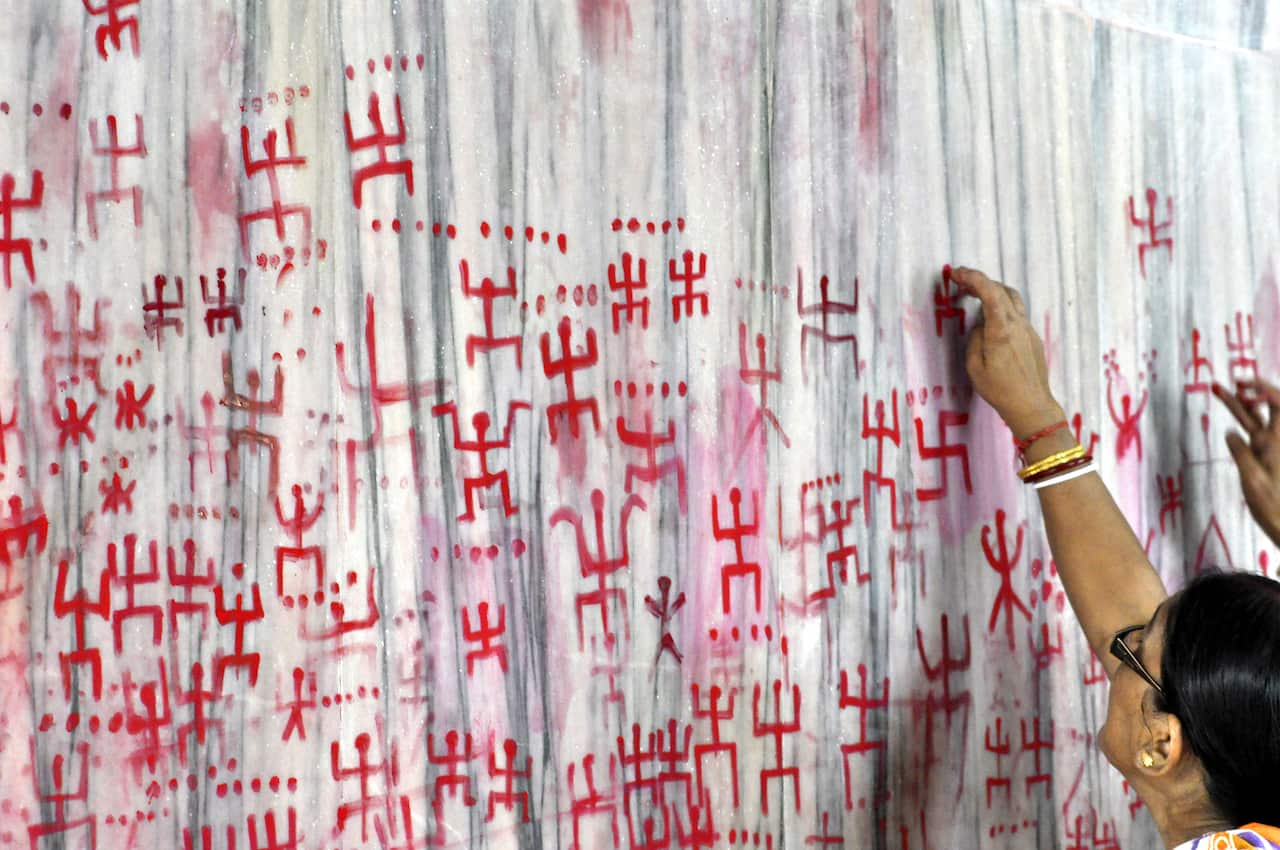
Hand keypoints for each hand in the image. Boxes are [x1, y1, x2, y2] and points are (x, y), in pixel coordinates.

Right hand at [949, 265, 1062, 438]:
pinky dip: (1001, 306)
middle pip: (1001, 289)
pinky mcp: (1032, 338)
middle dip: (979, 281)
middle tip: (960, 282)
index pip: (989, 292)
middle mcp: (1017, 324)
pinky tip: (990, 319)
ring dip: (993, 291)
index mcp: (1001, 330)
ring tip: (975, 295)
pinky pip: (1016, 313)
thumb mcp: (975, 367)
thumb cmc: (1000, 390)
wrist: (1031, 405)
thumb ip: (975, 340)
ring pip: (1012, 298)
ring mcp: (1027, 330)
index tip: (956, 273)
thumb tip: (980, 327)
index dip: (972, 277)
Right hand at [1214, 379, 1279, 544]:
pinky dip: (1244, 425)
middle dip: (1248, 392)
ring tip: (1223, 392)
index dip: (1262, 389)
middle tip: (1227, 384)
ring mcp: (1270, 450)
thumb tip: (1230, 433)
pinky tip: (1234, 425)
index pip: (1276, 403)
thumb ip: (1241, 453)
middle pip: (1266, 408)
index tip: (1241, 385)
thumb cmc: (1271, 504)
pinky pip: (1255, 436)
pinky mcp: (1264, 459)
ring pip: (1257, 421)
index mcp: (1275, 441)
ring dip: (1241, 407)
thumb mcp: (1251, 478)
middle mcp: (1275, 442)